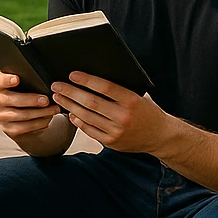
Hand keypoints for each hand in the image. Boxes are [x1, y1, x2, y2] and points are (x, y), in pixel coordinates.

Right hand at [0, 72, 60, 139]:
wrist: (21, 115)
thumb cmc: (25, 93)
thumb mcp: (24, 85)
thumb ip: (28, 81)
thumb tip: (44, 83)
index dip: (7, 80)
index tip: (17, 79)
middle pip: (12, 100)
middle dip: (31, 100)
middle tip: (46, 100)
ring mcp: (0, 116)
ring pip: (21, 115)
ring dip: (40, 113)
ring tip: (53, 109)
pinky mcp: (7, 128)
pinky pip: (24, 127)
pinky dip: (38, 123)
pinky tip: (48, 118)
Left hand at [50, 71, 170, 153]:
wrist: (161, 136)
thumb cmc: (147, 111)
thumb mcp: (139, 96)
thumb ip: (119, 89)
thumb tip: (92, 78)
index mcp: (132, 100)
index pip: (104, 87)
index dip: (86, 80)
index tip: (72, 74)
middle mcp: (124, 116)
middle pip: (91, 102)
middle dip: (70, 92)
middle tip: (57, 85)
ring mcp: (117, 131)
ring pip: (87, 116)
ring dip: (70, 106)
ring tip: (59, 97)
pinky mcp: (112, 143)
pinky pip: (90, 130)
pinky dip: (78, 121)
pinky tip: (70, 113)